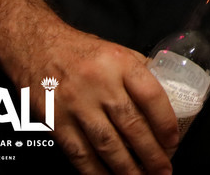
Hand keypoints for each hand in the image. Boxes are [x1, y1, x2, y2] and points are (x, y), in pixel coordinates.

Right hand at [8, 28, 179, 173]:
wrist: (36, 46)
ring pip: (107, 144)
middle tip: (163, 170)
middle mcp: (100, 84)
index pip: (151, 96)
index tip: (173, 142)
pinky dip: (95, 171)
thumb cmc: (83, 51)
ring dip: (126, 168)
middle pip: (131, 125)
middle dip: (151, 153)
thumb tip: (167, 97)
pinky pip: (79, 153)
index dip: (165, 123)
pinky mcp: (55, 121)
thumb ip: (141, 74)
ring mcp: (76, 104)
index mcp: (121, 64)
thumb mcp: (118, 52)